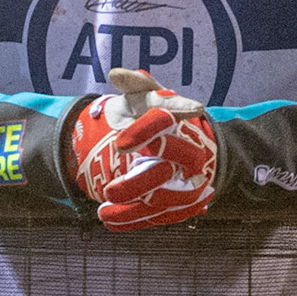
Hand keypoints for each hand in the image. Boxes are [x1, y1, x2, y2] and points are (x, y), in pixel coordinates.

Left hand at [66, 67, 217, 229]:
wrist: (190, 145)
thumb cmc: (162, 117)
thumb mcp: (149, 96)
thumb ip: (136, 84)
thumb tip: (117, 74)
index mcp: (183, 121)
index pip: (167, 122)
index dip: (146, 132)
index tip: (120, 143)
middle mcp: (192, 153)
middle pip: (169, 170)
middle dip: (140, 181)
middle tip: (110, 188)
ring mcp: (190, 181)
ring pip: (166, 201)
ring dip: (134, 209)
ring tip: (104, 210)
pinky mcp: (185, 203)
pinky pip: (163, 217)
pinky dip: (136, 221)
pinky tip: (111, 221)